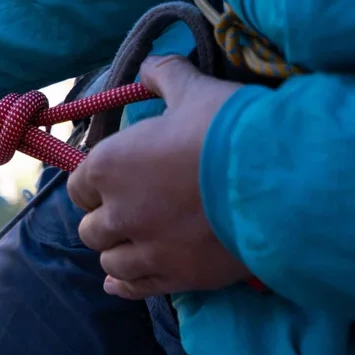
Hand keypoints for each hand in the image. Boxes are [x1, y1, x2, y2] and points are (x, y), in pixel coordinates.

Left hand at [67, 55, 251, 299]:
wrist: (274, 181)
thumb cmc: (227, 130)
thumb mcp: (194, 91)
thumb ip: (165, 76)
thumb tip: (152, 66)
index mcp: (109, 166)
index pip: (80, 186)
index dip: (95, 184)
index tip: (115, 181)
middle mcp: (118, 212)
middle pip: (92, 228)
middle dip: (106, 220)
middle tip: (131, 212)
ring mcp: (146, 249)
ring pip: (110, 261)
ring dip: (117, 252)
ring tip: (132, 244)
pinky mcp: (176, 276)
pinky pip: (134, 288)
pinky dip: (124, 285)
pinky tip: (120, 281)